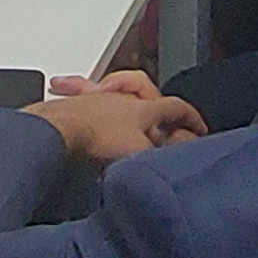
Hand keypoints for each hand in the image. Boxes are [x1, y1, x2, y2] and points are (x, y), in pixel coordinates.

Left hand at [25, 74, 203, 163]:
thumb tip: (169, 167)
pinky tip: (99, 125)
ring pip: (123, 93)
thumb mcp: (137, 153)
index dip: (191, 118)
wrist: (59, 127)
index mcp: (143, 108)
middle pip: (149, 90)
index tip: (199, 128)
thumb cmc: (96, 136)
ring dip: (129, 103)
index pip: (176, 107)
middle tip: (164, 122)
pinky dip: (103, 104)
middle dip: (159, 104)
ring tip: (129, 122)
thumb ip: (156, 157)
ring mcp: (102, 99)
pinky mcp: (81, 104)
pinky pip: (98, 98)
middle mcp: (124, 99)